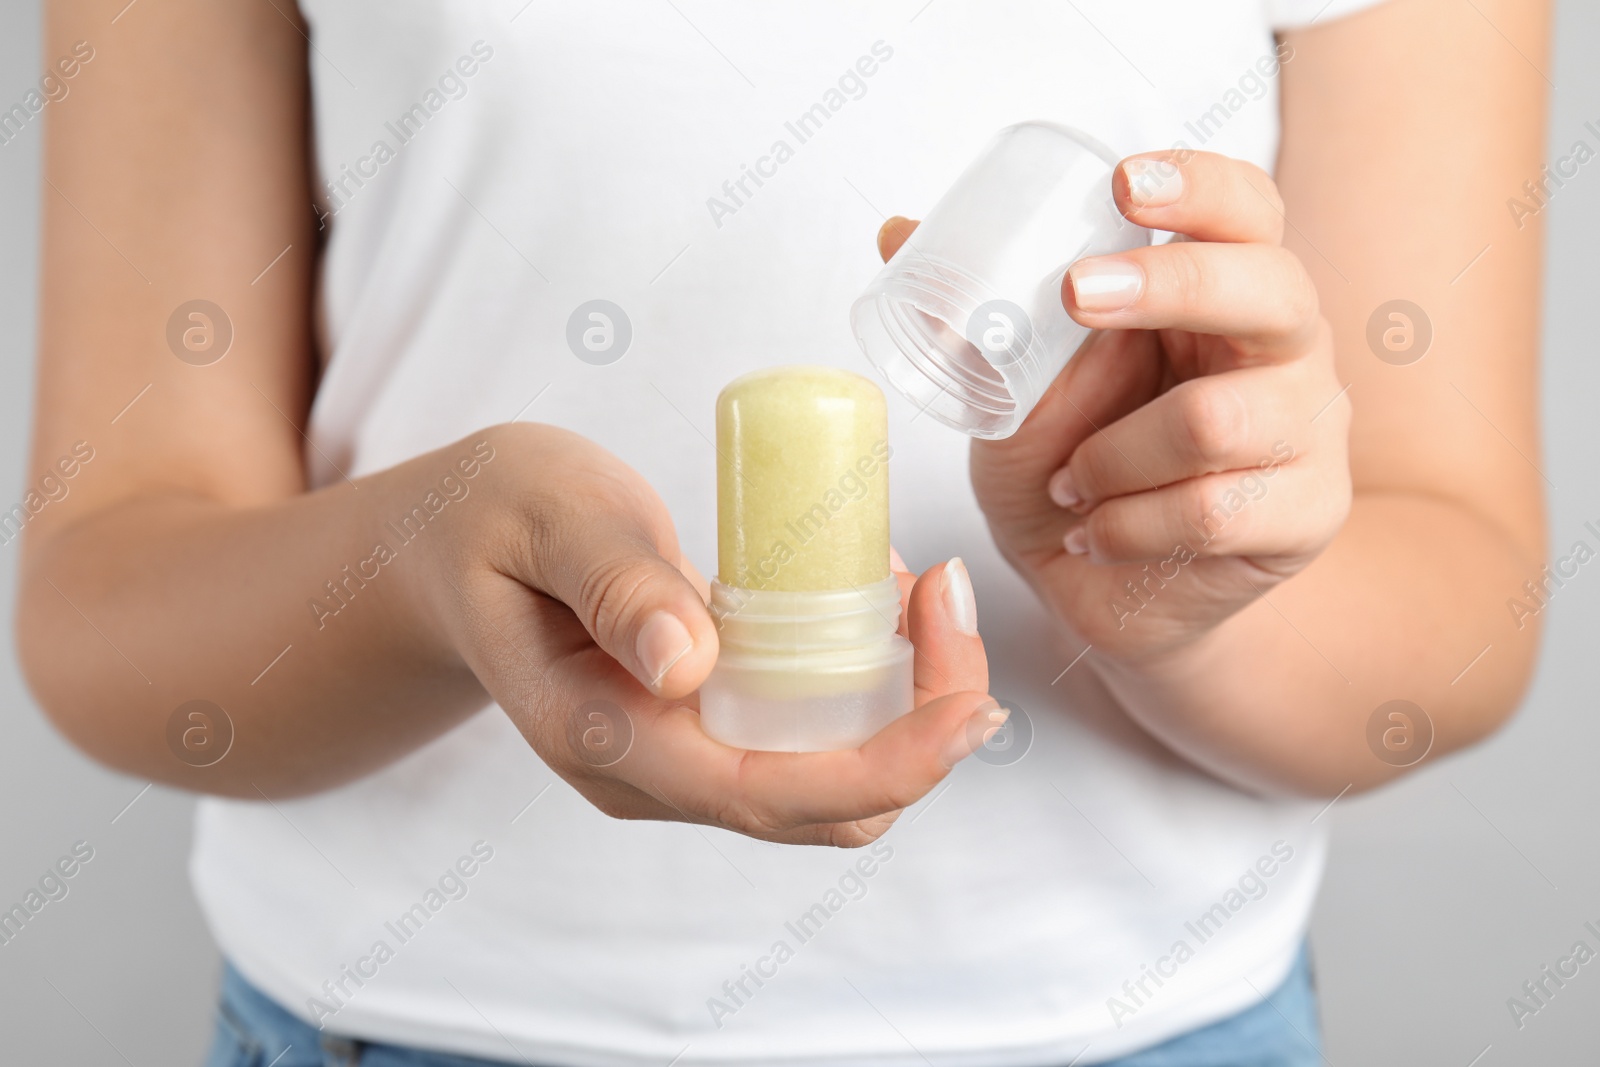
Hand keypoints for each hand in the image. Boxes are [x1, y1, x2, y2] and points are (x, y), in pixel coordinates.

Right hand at [409, 422, 995, 845]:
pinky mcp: (707, 733)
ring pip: (837, 781)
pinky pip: (816, 738)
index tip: (962, 677)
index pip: (772, 796)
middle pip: (830, 805)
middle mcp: (652, 777)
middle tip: (947, 593)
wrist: (450, 551)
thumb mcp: (545, 516)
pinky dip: (874, 682)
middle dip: (924, 725)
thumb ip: (614, 583)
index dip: (892, 758)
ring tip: (922, 590)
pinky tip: (879, 601)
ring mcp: (682, 763)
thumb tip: (690, 665)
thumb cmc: (490, 523)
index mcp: (604, 739)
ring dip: (909, 702)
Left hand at [877, 150, 1351, 663]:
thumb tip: (895, 230)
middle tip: (1078, 295)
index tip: (1121, 184)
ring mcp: (1310, 430)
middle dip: (1167, 285)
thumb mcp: (1015, 388)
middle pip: (1268, 287)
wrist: (1098, 589)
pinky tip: (1095, 534)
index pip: (1247, 210)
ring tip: (1070, 484)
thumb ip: (980, 315)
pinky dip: (1126, 526)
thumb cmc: (1069, 468)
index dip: (1199, 185)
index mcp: (1222, 291)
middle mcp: (1285, 347)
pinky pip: (1210, 510)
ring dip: (1111, 458)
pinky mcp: (1306, 514)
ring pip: (1215, 420)